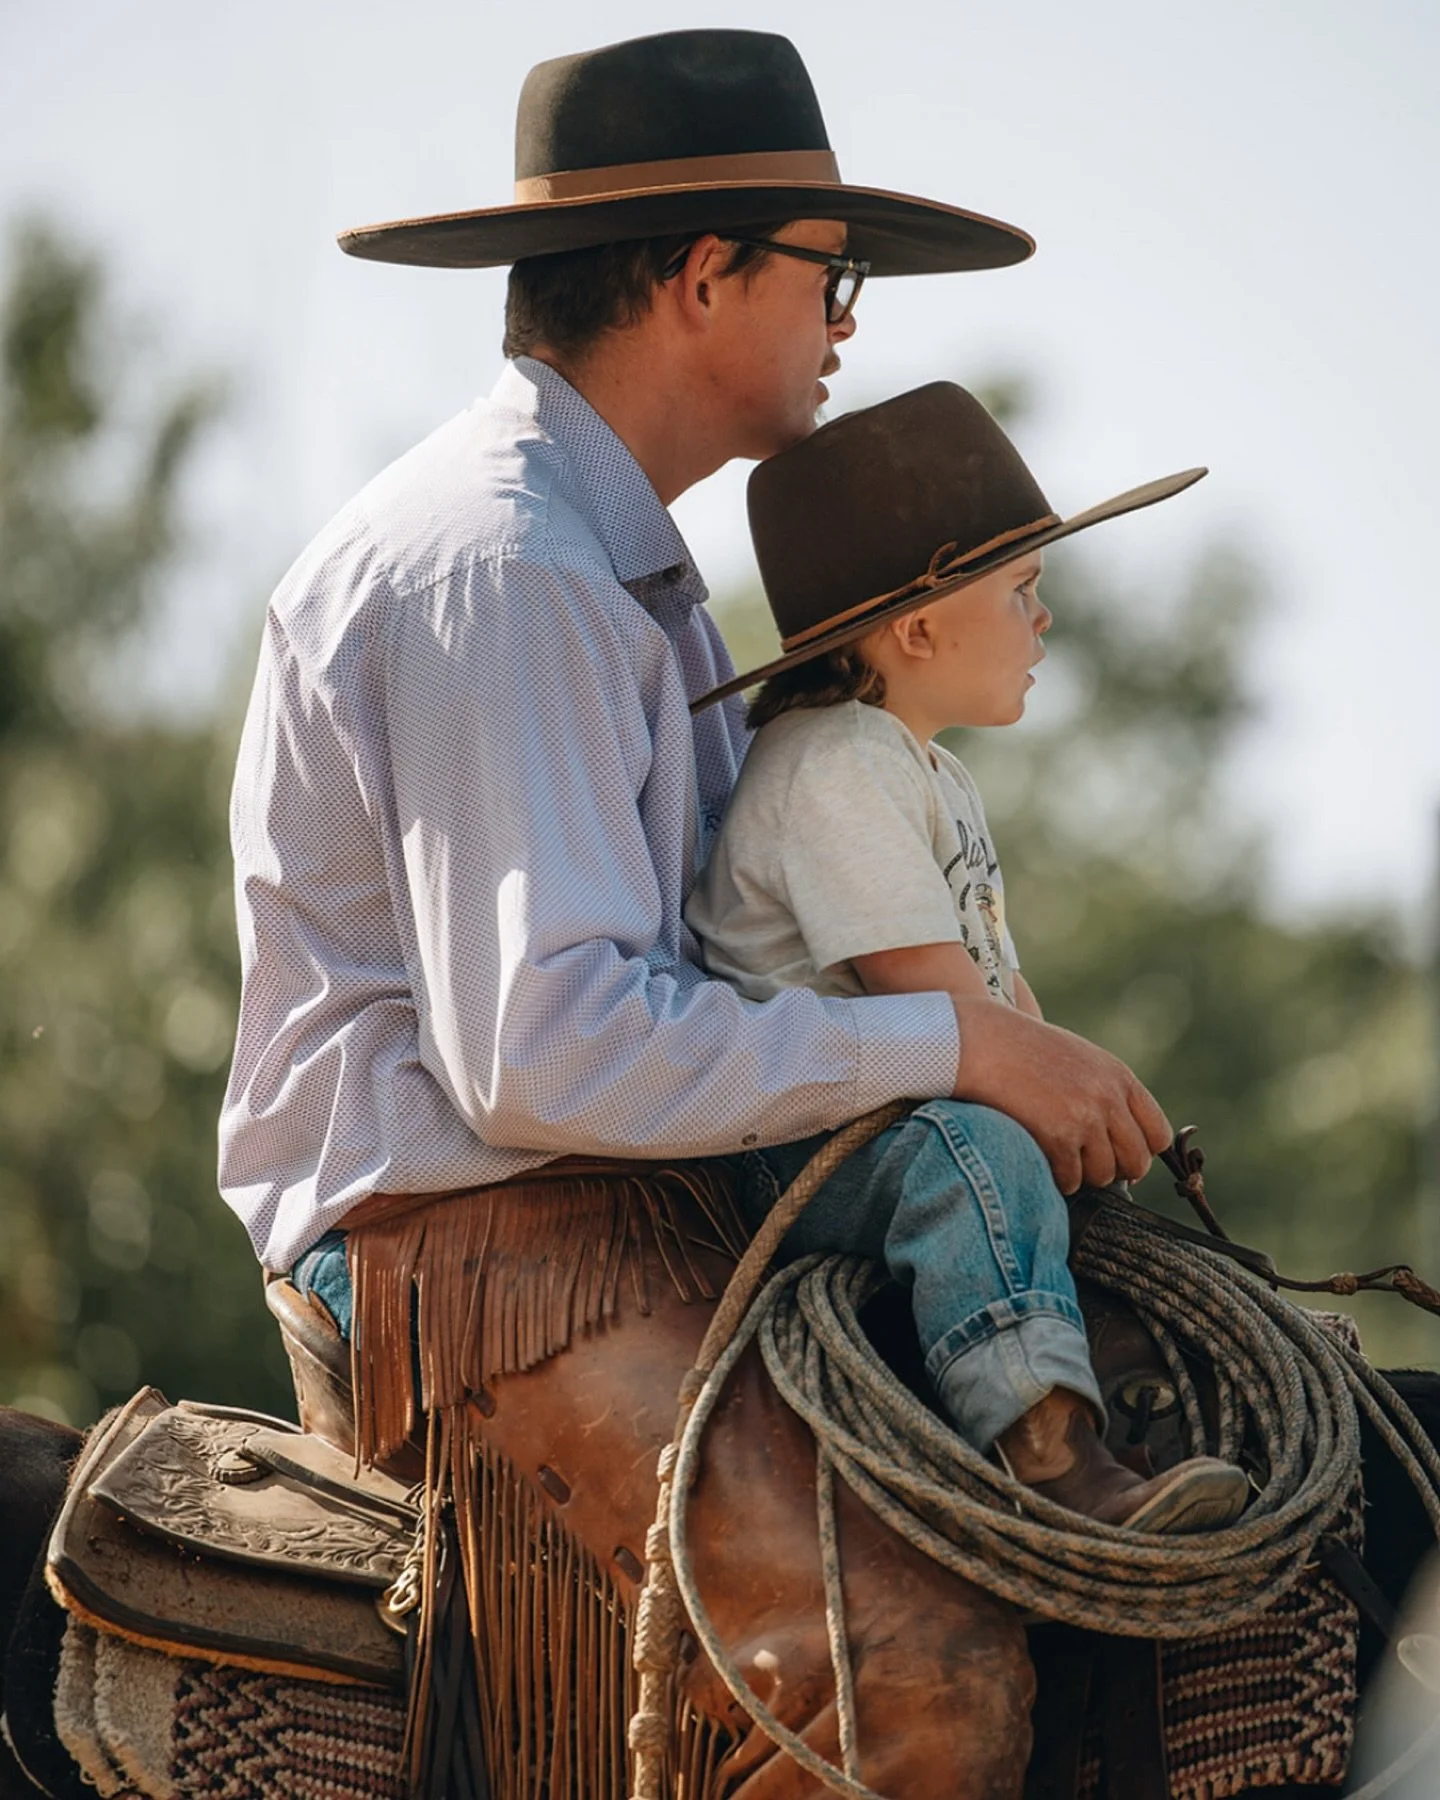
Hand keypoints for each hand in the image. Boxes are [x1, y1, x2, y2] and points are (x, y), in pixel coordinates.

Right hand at [950, 998, 1170, 1193]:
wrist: (982, 1043)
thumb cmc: (1024, 1052)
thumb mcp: (1079, 1060)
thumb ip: (1107, 1093)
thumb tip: (1123, 1144)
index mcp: (1119, 1078)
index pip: (1158, 1135)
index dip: (1139, 1150)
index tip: (1116, 1151)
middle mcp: (1109, 1098)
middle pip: (1136, 1162)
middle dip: (1113, 1170)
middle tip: (1085, 1162)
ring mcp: (1085, 1118)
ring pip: (1103, 1176)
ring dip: (1082, 1175)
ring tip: (1059, 1156)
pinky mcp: (1058, 1136)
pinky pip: (1071, 1180)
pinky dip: (1057, 1178)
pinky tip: (1042, 1157)